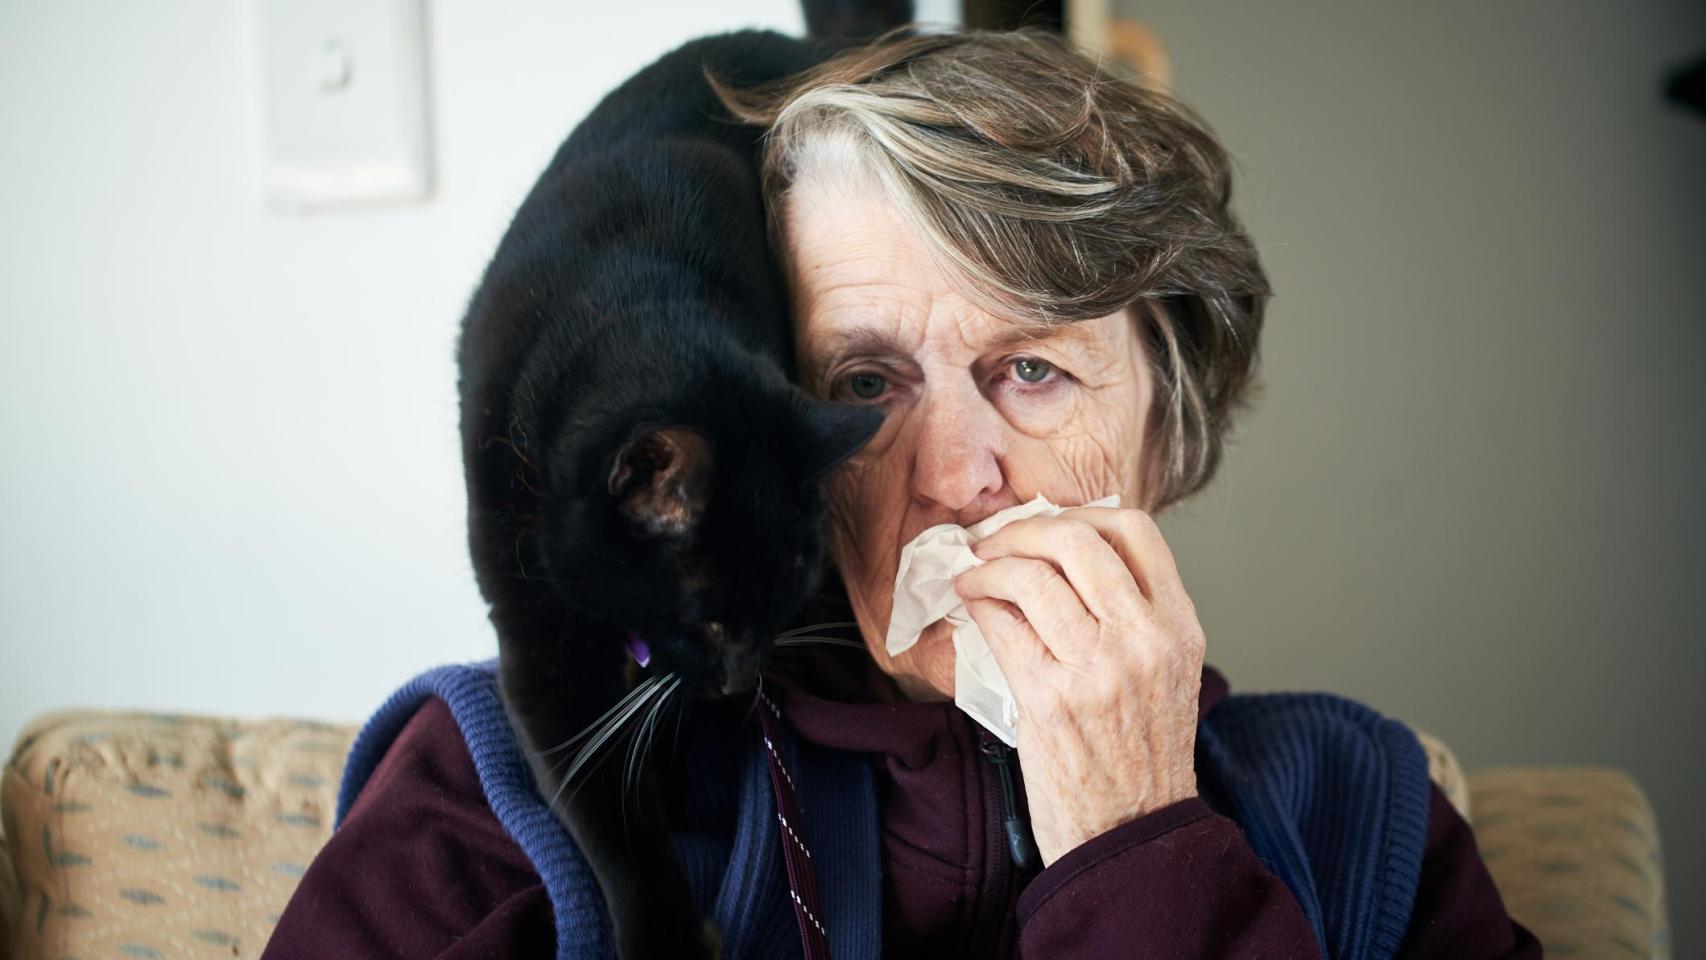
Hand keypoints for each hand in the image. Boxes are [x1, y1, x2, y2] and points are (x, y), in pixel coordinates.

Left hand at [952, 506, 1204, 866]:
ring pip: (1032, 576)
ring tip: (973, 576)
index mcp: (1178, 626)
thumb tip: (1065, 559)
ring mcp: (1096, 668)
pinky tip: (970, 608)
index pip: (1135, 530)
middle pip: (1076, 539)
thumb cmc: (1140, 757)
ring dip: (988, 567)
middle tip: (994, 543)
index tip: (1047, 525)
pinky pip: (1001, 624)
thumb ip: (1133, 615)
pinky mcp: (1048, 699)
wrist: (1133, 835)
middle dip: (1021, 530)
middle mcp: (1143, 640)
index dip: (1080, 513)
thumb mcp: (1164, 673)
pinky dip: (978, 605)